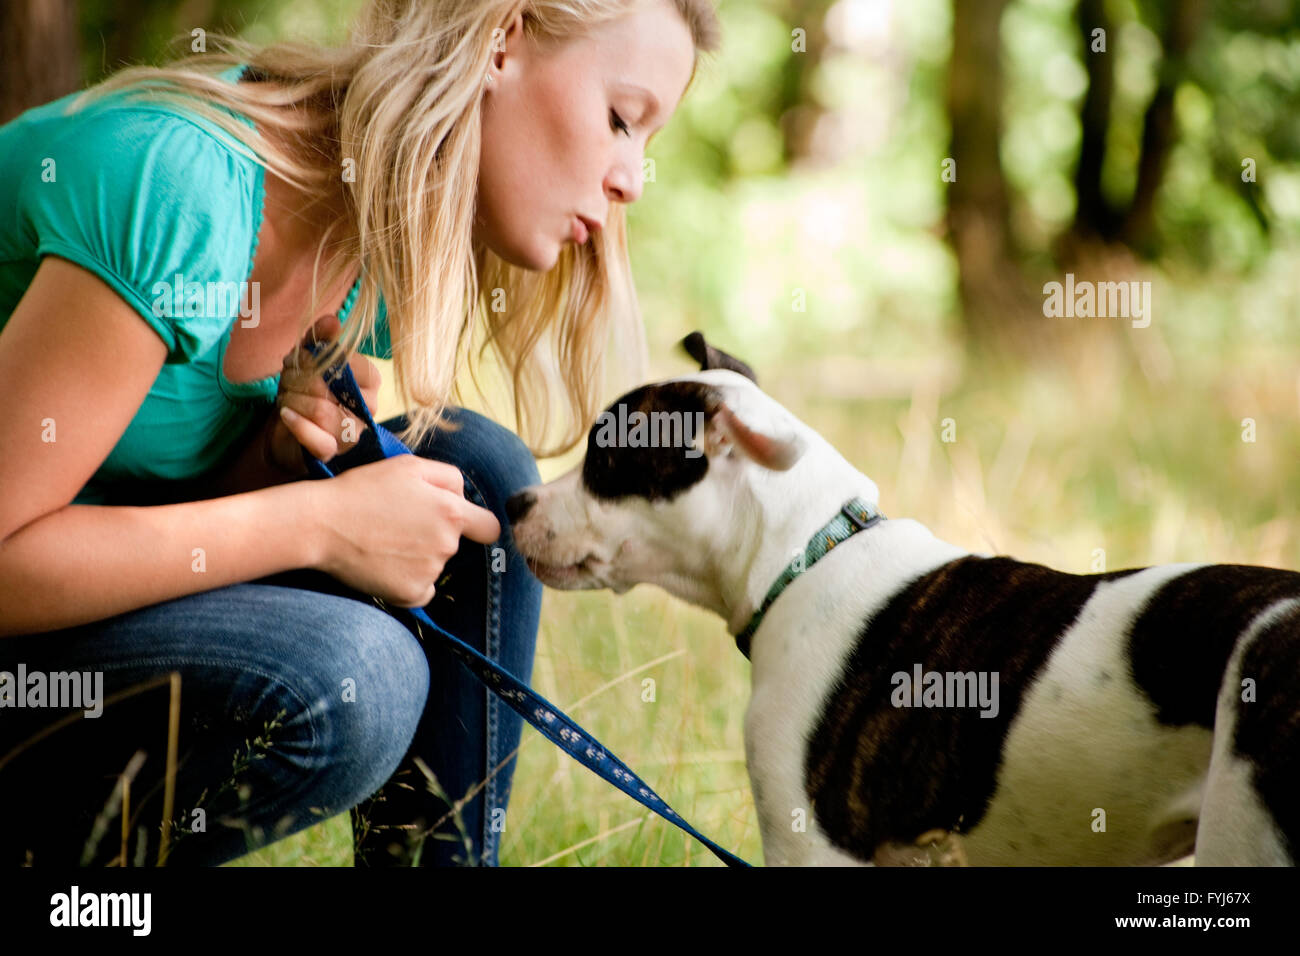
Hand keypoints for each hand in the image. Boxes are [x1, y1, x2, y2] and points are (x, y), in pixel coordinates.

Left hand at [264, 315, 381, 474]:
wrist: (288, 430)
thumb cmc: (305, 390)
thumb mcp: (309, 359)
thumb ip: (321, 338)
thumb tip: (332, 320)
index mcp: (370, 380)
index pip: (348, 362)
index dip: (316, 357)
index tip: (300, 357)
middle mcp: (368, 407)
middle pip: (329, 385)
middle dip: (297, 378)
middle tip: (286, 378)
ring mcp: (353, 432)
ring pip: (321, 411)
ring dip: (293, 400)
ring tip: (285, 397)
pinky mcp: (333, 451)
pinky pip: (318, 439)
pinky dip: (297, 424)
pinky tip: (285, 415)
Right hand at [309, 456, 501, 606]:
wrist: (323, 524)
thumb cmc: (364, 489)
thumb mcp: (410, 466)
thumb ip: (449, 477)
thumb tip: (465, 497)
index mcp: (452, 512)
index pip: (490, 528)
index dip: (477, 525)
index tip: (463, 525)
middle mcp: (447, 545)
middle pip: (455, 544)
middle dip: (435, 535)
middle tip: (398, 524)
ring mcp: (430, 572)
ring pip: (436, 565)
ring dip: (419, 557)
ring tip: (385, 542)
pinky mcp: (410, 594)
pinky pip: (422, 590)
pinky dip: (408, 582)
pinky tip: (385, 564)